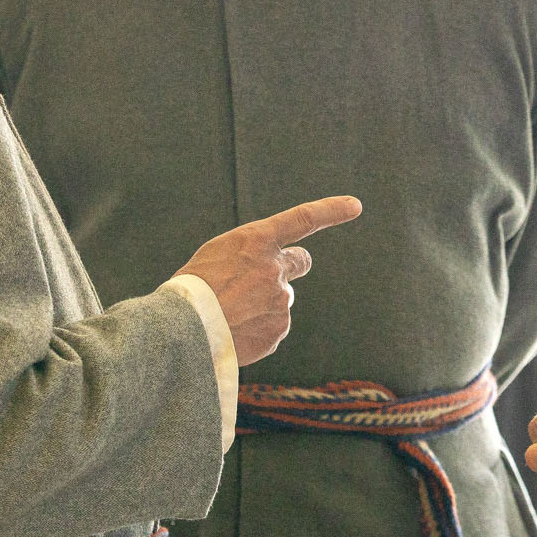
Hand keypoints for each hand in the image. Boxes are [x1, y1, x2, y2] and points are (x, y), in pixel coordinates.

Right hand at [178, 196, 361, 364]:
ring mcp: (280, 301)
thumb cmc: (191, 290)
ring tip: (230, 313)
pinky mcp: (278, 330)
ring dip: (262, 304)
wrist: (182, 332)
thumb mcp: (217, 256)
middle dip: (291, 266)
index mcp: (256, 240)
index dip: (331, 210)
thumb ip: (251, 257)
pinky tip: (235, 331)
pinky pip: (273, 327)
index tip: (354, 205)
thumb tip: (276, 274)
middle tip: (267, 277)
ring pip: (280, 299)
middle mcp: (275, 268)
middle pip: (300, 262)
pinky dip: (258, 329)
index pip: (303, 218)